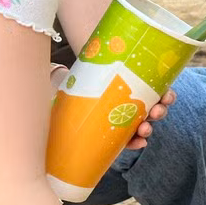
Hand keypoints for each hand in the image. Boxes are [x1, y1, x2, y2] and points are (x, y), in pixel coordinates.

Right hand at [50, 66, 175, 149]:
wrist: (87, 62)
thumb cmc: (73, 87)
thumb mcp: (65, 102)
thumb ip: (58, 112)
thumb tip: (39, 118)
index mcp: (111, 122)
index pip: (126, 138)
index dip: (135, 142)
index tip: (141, 143)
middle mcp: (127, 113)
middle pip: (142, 125)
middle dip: (147, 128)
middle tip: (145, 128)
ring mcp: (139, 98)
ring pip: (154, 110)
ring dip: (160, 112)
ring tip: (157, 109)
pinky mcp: (147, 82)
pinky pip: (161, 89)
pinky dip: (166, 93)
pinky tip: (166, 93)